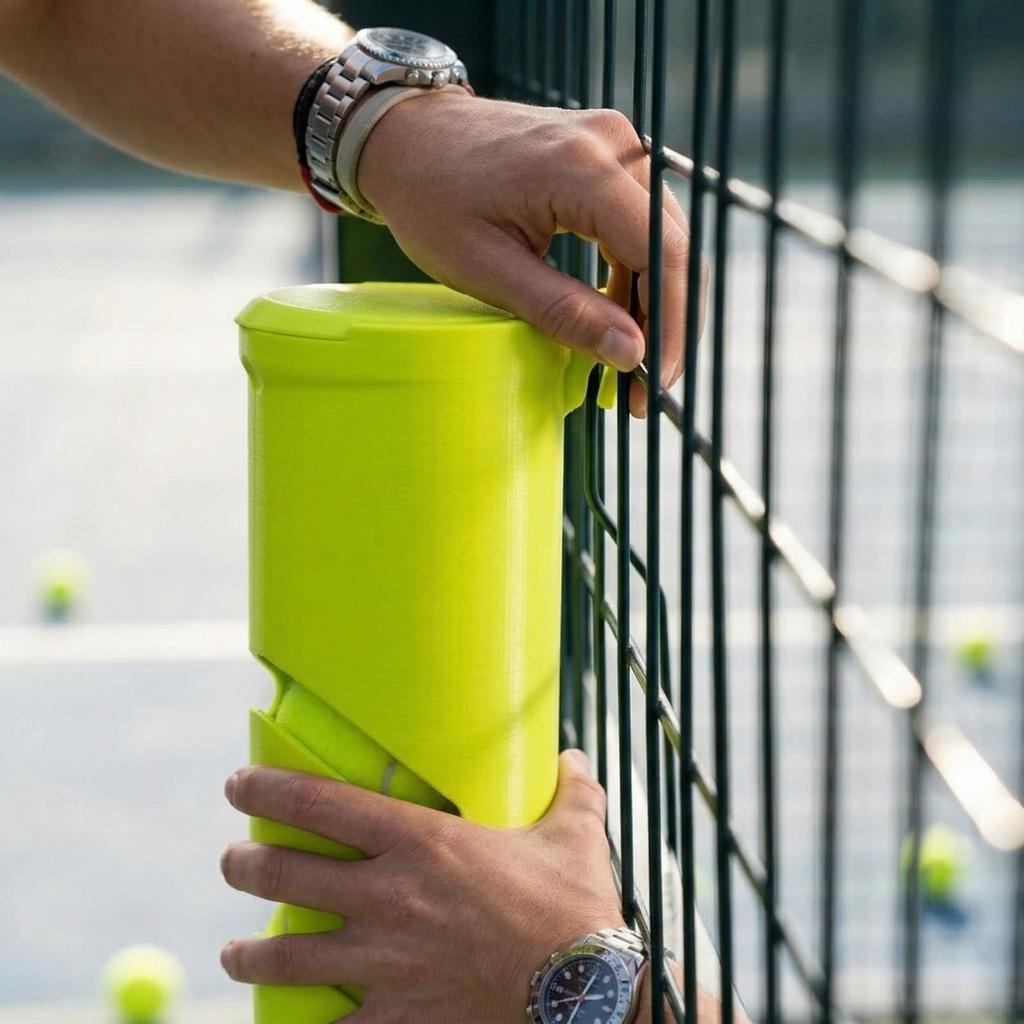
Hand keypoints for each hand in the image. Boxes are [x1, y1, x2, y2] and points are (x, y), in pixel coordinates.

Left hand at [220, 749, 624, 1022]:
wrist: (585, 991)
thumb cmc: (574, 906)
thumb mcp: (575, 834)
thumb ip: (571, 792)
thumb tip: (576, 758)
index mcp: (421, 840)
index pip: (321, 803)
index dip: (268, 790)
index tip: (239, 785)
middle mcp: (390, 895)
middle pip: (287, 873)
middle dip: (245, 865)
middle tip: (235, 861)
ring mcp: (386, 961)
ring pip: (288, 954)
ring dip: (250, 952)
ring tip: (235, 950)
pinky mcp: (398, 1016)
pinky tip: (287, 1023)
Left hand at [358, 90, 706, 417]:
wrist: (405, 137)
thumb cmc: (431, 199)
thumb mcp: (488, 271)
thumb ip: (564, 312)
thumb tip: (630, 354)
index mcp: (583, 169)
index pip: (663, 255)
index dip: (670, 327)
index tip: (655, 384)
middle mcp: (613, 144)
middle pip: (672, 246)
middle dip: (666, 323)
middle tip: (645, 386)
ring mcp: (613, 143)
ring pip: (662, 236)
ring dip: (653, 301)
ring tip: (628, 359)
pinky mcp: (604, 154)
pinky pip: (639, 221)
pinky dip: (634, 272)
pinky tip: (615, 315)